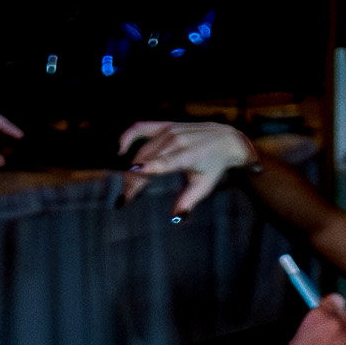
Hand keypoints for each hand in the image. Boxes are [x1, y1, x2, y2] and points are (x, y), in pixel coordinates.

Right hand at [123, 116, 256, 216]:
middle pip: (146, 159)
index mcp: (188, 155)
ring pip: (141, 150)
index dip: (148, 167)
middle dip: (133, 179)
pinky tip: (120, 150)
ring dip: (130, 168)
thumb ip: (188, 202)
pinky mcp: (165, 125)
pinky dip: (128, 137)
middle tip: (124, 198)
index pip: (164, 162)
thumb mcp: (204, 186)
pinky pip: (140, 128)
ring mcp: (169, 130)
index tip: (133, 173)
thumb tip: (175, 219)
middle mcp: (177, 140)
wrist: (225, 140)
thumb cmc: (213, 166)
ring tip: (126, 186)